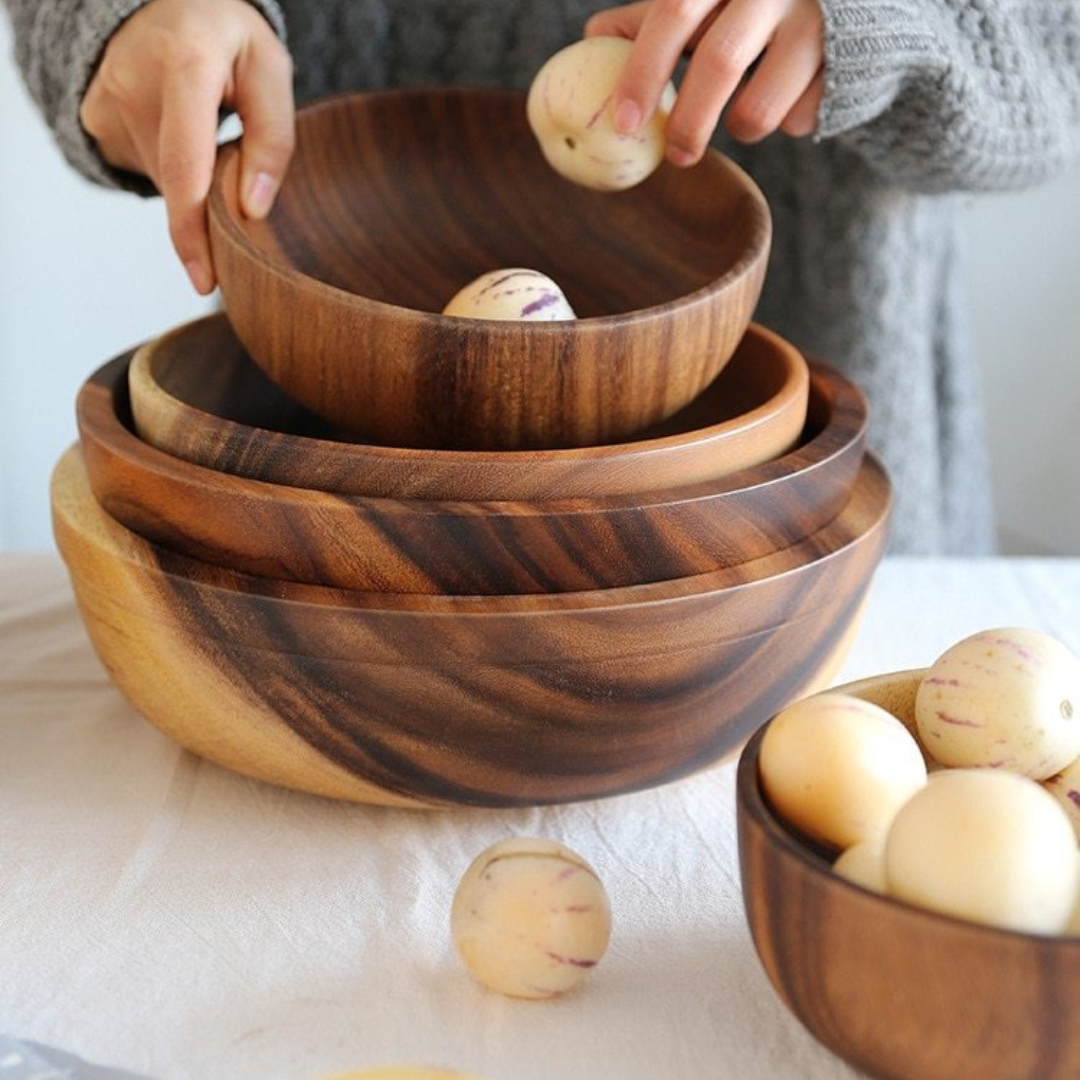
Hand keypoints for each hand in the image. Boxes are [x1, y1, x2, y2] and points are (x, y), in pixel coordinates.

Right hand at [80, 0, 294, 293]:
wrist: (161, 3)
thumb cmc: (225, 36)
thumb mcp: (269, 69)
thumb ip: (273, 138)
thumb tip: (254, 209)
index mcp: (186, 63)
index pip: (187, 164)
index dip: (193, 230)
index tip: (205, 278)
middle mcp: (135, 83)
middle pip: (180, 183)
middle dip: (212, 206)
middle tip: (237, 182)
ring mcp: (107, 103)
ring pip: (165, 182)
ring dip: (195, 178)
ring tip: (206, 130)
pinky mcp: (95, 121)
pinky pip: (147, 169)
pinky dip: (172, 166)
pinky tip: (177, 129)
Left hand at [585, 0, 823, 165]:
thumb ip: (655, 16)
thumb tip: (593, 37)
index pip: (672, 13)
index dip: (642, 70)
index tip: (624, 122)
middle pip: (719, 64)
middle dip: (688, 122)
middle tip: (677, 155)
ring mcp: (816, 21)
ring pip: (761, 105)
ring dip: (742, 128)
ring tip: (741, 122)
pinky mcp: (849, 59)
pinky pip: (800, 117)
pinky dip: (787, 120)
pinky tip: (794, 96)